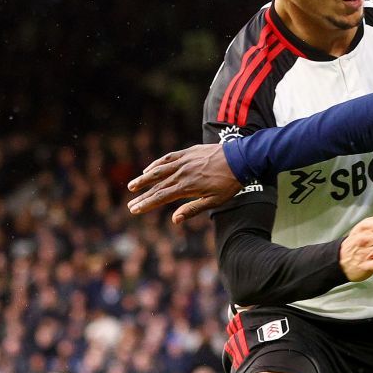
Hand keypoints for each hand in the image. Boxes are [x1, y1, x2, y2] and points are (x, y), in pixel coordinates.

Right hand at [127, 145, 241, 224]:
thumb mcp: (214, 201)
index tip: (134, 210)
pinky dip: (156, 164)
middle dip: (142, 196)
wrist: (241, 159)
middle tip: (130, 204)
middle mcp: (182, 173)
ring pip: (158, 170)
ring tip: (132, 186)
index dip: (146, 204)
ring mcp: (184, 161)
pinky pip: (168, 158)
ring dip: (144, 179)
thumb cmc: (230, 183)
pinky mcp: (188, 152)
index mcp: (187, 187)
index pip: (161, 197)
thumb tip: (174, 220)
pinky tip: (148, 169)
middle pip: (157, 186)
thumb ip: (193, 209)